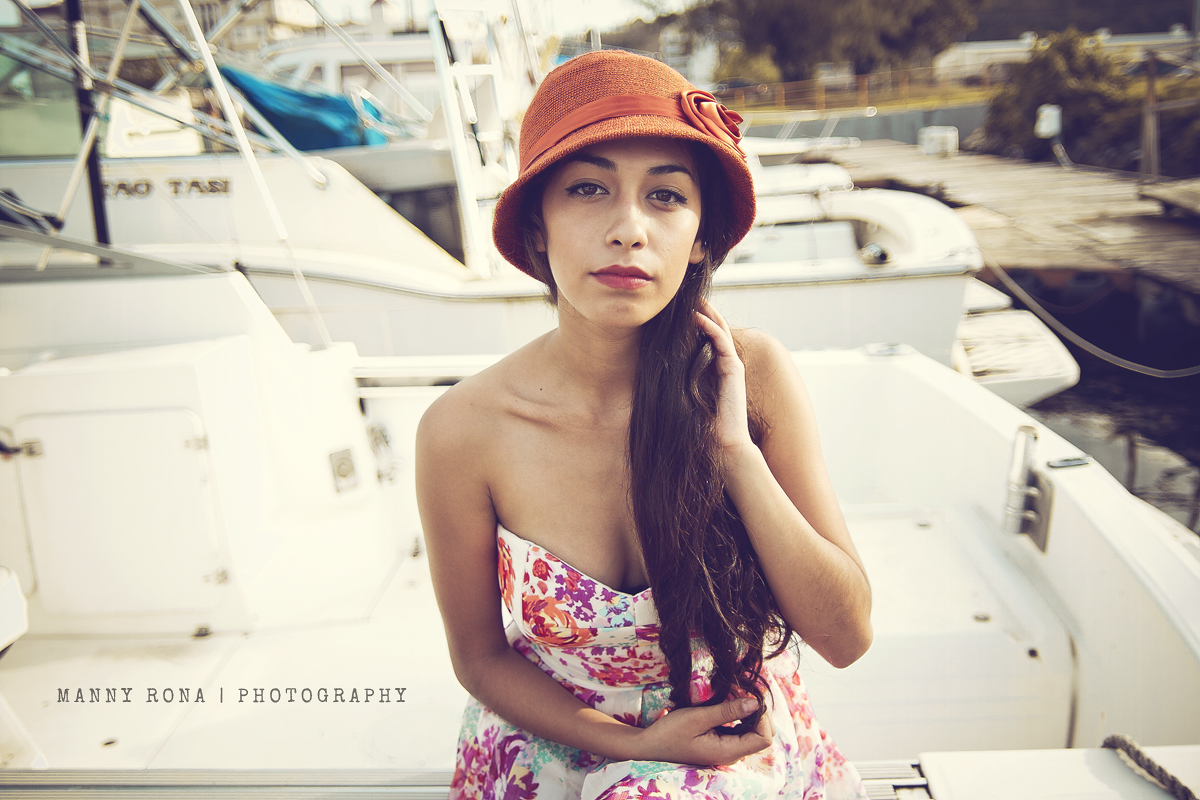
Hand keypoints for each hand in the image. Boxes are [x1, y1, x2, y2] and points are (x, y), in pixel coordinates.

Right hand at [632, 696, 773, 765]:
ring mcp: (726, 749)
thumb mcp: (697, 718)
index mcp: (727, 751)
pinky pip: (739, 731)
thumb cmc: (669, 733)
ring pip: (751, 732)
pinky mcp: (720, 744)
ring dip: (749, 713)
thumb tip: (755, 703)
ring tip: (737, 694)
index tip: (750, 697)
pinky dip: (739, 716)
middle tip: (745, 691)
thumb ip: (727, 711)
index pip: (763, 739)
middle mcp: (731, 754)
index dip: (763, 717)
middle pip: (761, 735)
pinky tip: (728, 703)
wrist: (649, 747)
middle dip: (758, 713)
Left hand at [694, 299, 753, 456]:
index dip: (698, 324)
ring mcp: (732, 366)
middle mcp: (727, 365)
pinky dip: (709, 326)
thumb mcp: (686, 398)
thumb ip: (680, 384)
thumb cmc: (706, 427)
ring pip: (720, 331)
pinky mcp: (734, 369)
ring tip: (695, 299)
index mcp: (717, 371)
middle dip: (704, 312)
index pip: (708, 340)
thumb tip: (656, 376)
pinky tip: (697, 316)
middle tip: (690, 296)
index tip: (682, 311)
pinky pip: (721, 342)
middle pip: (716, 330)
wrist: (724, 443)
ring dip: (707, 313)